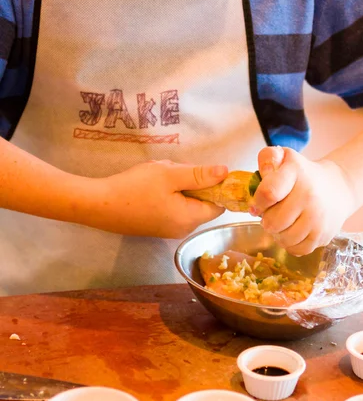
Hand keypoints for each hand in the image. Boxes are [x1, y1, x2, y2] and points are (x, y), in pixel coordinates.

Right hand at [88, 160, 227, 237]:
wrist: (99, 205)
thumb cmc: (135, 188)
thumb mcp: (169, 175)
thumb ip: (199, 174)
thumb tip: (225, 172)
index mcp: (190, 219)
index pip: (219, 205)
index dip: (217, 187)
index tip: (204, 170)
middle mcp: (183, 229)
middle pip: (202, 203)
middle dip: (193, 183)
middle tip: (174, 171)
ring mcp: (169, 230)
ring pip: (186, 202)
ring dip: (178, 186)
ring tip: (159, 177)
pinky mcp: (157, 226)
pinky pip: (173, 207)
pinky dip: (168, 194)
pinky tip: (151, 186)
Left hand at [251, 146, 356, 255]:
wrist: (337, 187)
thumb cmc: (302, 173)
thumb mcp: (284, 157)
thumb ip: (268, 159)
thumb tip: (261, 176)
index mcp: (295, 172)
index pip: (268, 193)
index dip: (257, 202)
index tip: (258, 204)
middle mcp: (309, 195)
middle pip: (274, 222)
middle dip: (267, 220)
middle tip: (271, 214)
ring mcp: (318, 217)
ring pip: (284, 239)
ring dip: (277, 234)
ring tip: (281, 223)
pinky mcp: (324, 235)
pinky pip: (298, 250)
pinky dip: (290, 245)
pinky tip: (291, 232)